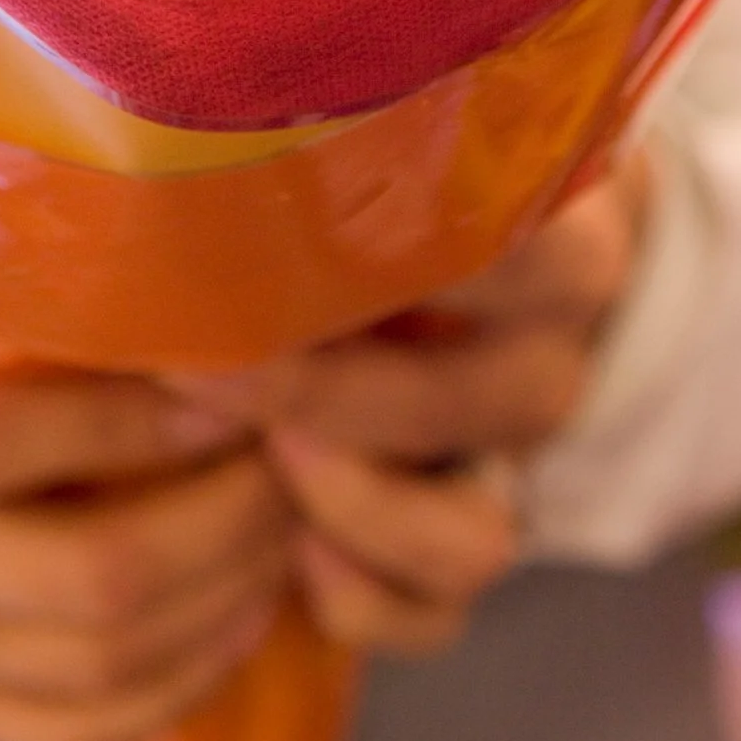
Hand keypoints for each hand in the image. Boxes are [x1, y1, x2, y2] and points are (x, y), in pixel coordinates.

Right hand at [0, 314, 292, 740]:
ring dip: (228, 596)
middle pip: (86, 574)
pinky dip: (187, 682)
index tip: (234, 393)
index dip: (132, 423)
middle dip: (224, 521)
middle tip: (292, 465)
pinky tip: (245, 616)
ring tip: (288, 528)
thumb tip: (202, 276)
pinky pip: (85, 729)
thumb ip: (29, 295)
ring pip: (106, 659)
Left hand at [183, 156, 650, 655]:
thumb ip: (339, 136)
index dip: (387, 253)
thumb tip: (179, 144)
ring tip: (261, 456)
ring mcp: (521, 461)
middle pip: (488, 403)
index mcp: (561, 241)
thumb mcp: (390, 126)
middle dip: (329, 393)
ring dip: (354, 506)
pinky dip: (360, 598)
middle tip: (205, 360)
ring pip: (475, 535)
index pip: (517, 245)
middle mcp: (556, 356)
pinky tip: (285, 553)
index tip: (260, 229)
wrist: (460, 237)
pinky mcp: (476, 538)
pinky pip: (438, 613)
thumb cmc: (386, 167)